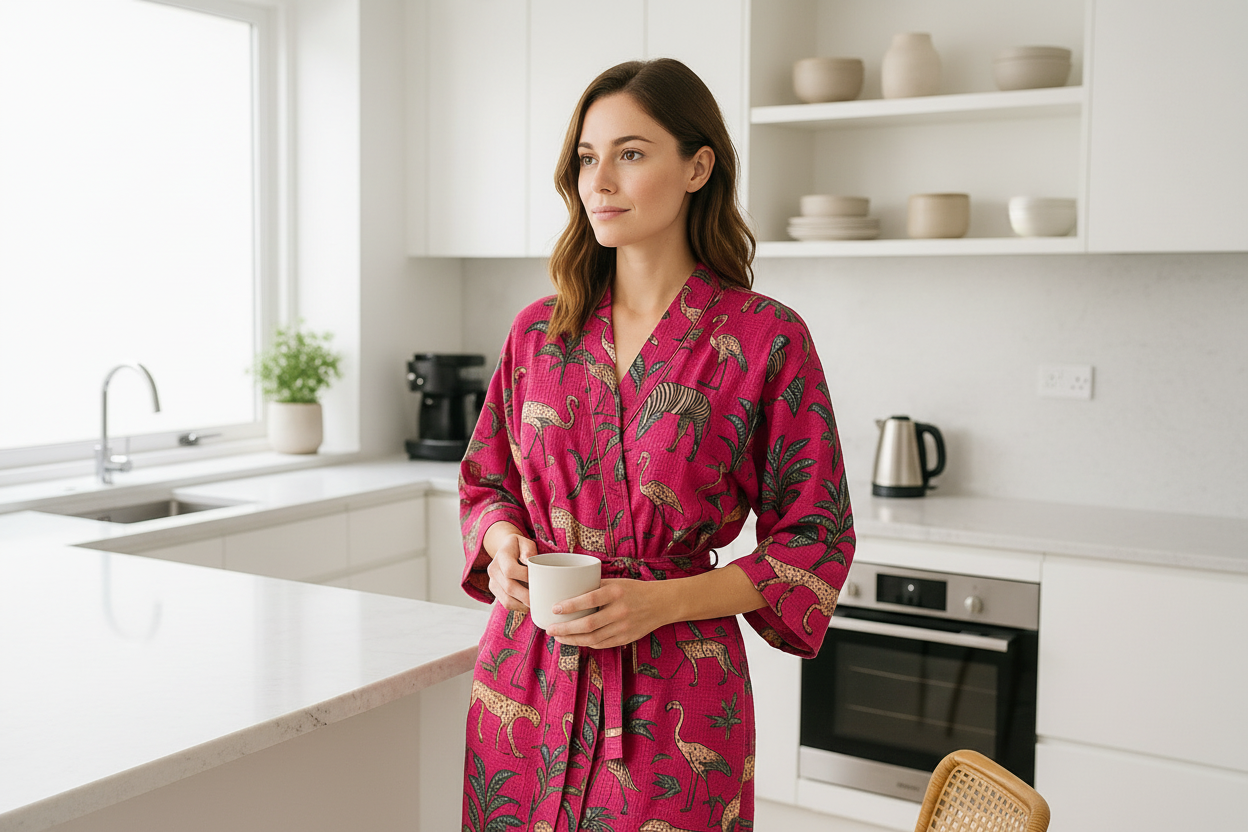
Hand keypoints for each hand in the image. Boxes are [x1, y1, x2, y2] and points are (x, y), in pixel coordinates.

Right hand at [485, 531, 535, 611]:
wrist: (506, 549)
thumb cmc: (520, 547)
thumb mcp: (526, 542)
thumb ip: (528, 549)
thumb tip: (529, 561)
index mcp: (502, 555)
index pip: (510, 570)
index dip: (525, 577)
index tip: (538, 579)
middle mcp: (493, 569)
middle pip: (509, 587)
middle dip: (527, 596)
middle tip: (541, 599)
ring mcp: (492, 580)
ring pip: (507, 599)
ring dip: (523, 604)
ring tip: (535, 604)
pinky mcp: (494, 589)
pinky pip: (505, 603)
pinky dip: (518, 607)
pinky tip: (527, 605)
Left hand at [544, 579, 671, 649]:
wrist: (662, 603)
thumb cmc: (634, 590)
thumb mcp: (616, 583)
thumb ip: (595, 587)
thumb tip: (568, 591)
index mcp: (616, 592)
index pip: (589, 600)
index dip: (570, 605)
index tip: (554, 608)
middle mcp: (620, 611)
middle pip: (588, 624)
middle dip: (565, 629)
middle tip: (550, 629)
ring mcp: (623, 627)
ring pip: (593, 639)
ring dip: (572, 640)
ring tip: (558, 637)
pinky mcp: (626, 639)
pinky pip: (602, 644)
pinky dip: (587, 644)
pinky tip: (576, 641)